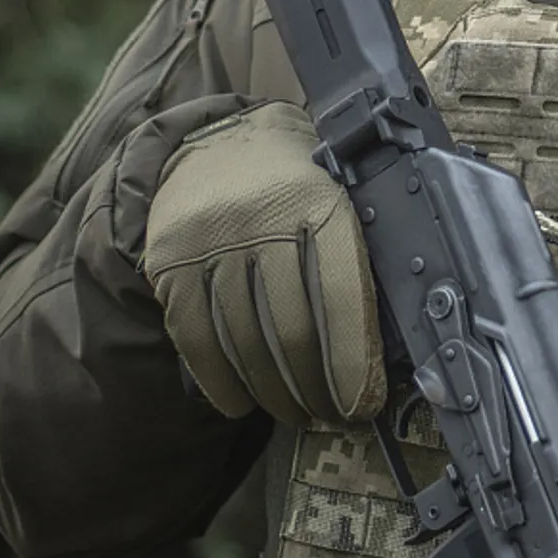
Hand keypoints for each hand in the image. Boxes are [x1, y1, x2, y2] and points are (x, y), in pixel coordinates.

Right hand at [142, 100, 386, 425]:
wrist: (221, 141)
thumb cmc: (299, 183)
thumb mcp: (340, 197)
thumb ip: (358, 257)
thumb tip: (387, 346)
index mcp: (320, 200)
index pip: (342, 295)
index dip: (355, 361)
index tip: (365, 403)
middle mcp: (262, 219)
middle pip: (293, 331)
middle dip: (317, 389)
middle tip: (333, 416)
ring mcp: (210, 242)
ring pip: (245, 343)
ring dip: (274, 395)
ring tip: (297, 414)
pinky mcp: (170, 263)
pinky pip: (196, 339)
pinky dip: (222, 382)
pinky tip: (243, 403)